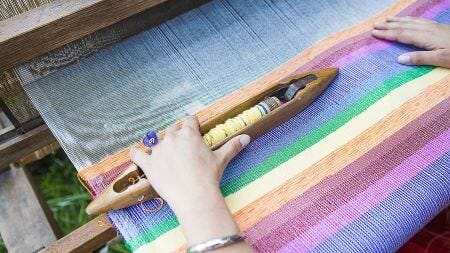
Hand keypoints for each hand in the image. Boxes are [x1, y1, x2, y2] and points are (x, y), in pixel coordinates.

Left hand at [131, 115, 252, 251]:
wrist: (194, 195)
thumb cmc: (209, 176)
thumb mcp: (221, 159)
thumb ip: (233, 145)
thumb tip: (247, 137)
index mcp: (189, 133)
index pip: (190, 120)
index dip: (193, 124)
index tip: (194, 128)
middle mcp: (172, 137)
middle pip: (172, 129)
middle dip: (177, 135)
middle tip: (182, 146)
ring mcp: (158, 150)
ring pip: (156, 140)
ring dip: (161, 144)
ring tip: (165, 153)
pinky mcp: (148, 164)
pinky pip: (136, 154)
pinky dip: (136, 154)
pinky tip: (137, 154)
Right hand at [372, 16, 449, 67]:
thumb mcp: (440, 60)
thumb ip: (420, 58)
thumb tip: (399, 59)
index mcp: (425, 37)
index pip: (401, 34)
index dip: (387, 33)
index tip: (374, 33)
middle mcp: (428, 30)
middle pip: (404, 26)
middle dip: (388, 25)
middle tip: (374, 25)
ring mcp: (434, 27)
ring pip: (411, 21)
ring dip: (397, 20)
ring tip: (387, 19)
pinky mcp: (439, 27)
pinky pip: (420, 21)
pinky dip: (410, 19)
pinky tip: (408, 20)